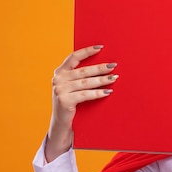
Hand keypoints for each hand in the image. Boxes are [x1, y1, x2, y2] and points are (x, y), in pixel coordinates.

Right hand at [45, 45, 117, 161]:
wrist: (61, 123)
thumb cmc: (71, 102)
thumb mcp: (72, 86)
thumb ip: (79, 76)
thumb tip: (103, 67)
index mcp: (59, 72)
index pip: (74, 57)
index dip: (87, 51)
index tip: (101, 47)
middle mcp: (58, 79)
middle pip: (83, 71)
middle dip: (100, 68)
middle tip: (114, 65)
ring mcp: (60, 90)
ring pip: (86, 82)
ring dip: (102, 80)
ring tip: (114, 78)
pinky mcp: (64, 100)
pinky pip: (85, 94)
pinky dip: (98, 93)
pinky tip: (108, 91)